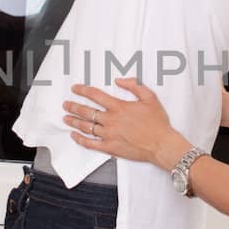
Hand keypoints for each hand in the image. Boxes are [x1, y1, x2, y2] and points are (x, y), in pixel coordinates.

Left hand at [63, 78, 179, 166]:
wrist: (161, 144)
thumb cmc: (158, 123)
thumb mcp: (150, 97)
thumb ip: (134, 86)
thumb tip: (119, 80)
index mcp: (119, 107)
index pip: (95, 95)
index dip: (83, 90)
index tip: (75, 88)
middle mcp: (111, 121)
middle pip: (86, 112)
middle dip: (73, 106)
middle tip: (66, 104)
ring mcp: (109, 135)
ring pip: (86, 127)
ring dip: (74, 121)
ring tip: (66, 118)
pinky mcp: (110, 148)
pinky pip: (90, 144)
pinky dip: (80, 140)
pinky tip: (74, 136)